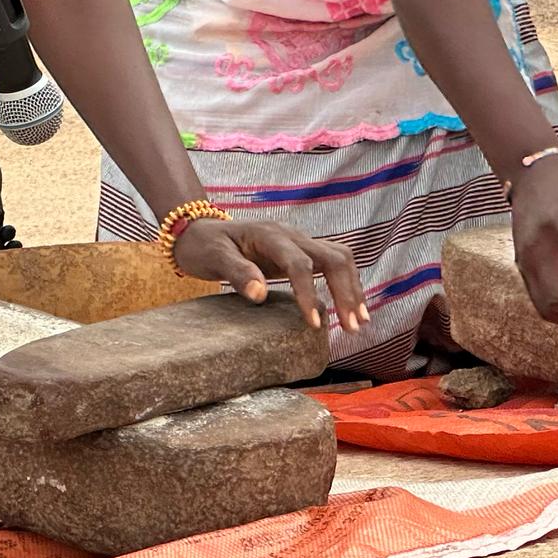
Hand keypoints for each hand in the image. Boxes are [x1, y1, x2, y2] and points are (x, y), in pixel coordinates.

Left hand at [170, 216, 368, 333]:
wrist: (200, 230)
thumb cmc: (204, 245)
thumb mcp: (213, 258)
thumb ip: (237, 273)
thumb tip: (260, 295)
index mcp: (270, 235)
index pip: (299, 264)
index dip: (309, 293)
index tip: (315, 324)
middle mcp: (291, 235)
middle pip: (334, 257)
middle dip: (346, 292)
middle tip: (352, 327)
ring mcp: (299, 241)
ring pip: (340, 258)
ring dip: (353, 289)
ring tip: (358, 322)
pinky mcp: (301, 252)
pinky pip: (333, 263)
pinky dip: (346, 284)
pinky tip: (351, 308)